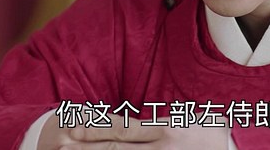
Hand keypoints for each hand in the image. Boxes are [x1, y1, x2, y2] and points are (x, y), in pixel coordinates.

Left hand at [38, 114, 229, 148]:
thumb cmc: (209, 134)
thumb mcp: (183, 121)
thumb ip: (155, 124)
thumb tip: (121, 129)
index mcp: (166, 127)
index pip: (122, 127)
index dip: (95, 127)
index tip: (73, 125)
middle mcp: (163, 147)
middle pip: (116, 148)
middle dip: (86, 148)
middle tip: (60, 146)